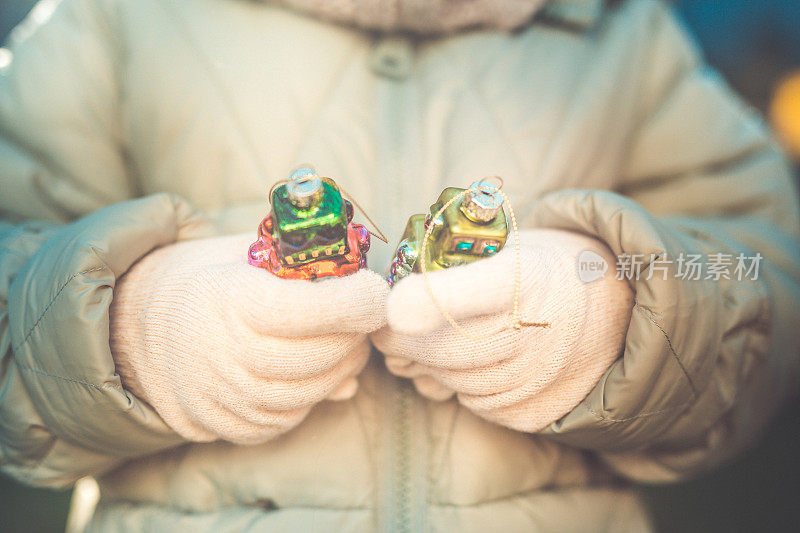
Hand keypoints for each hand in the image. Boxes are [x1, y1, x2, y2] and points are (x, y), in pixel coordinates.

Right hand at [110, 234, 387, 443]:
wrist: (135, 332)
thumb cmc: (205, 281)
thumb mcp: (243, 251)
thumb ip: (301, 263)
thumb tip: (356, 286)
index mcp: (230, 302)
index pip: (307, 310)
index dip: (353, 302)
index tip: (375, 290)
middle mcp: (228, 356)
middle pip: (322, 355)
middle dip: (355, 333)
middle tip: (360, 312)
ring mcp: (230, 399)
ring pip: (317, 390)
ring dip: (344, 363)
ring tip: (339, 337)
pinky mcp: (237, 427)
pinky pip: (296, 414)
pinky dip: (315, 390)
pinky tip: (309, 365)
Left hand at [371, 229, 632, 432]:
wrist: (614, 309)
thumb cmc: (540, 270)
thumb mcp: (508, 246)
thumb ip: (453, 270)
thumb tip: (393, 310)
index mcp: (529, 277)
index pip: (475, 291)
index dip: (430, 300)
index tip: (394, 306)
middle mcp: (540, 332)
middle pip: (443, 347)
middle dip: (402, 339)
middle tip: (389, 327)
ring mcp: (539, 378)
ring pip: (450, 379)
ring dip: (426, 363)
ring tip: (433, 340)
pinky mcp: (533, 412)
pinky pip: (472, 402)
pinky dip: (456, 385)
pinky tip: (468, 363)